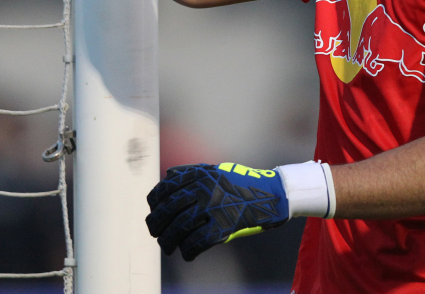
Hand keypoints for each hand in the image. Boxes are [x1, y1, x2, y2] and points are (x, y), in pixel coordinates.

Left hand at [146, 162, 288, 260]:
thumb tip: (167, 177)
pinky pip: (197, 242)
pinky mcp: (223, 227)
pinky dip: (189, 251)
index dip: (155, 203)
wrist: (271, 195)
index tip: (153, 211)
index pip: (165, 189)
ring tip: (168, 247)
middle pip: (168, 210)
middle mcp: (204, 188)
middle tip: (156, 233)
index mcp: (200, 174)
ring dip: (169, 241)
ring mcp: (214, 208)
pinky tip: (188, 254)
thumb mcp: (217, 170)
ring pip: (179, 228)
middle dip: (157, 224)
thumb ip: (193, 172)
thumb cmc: (242, 183)